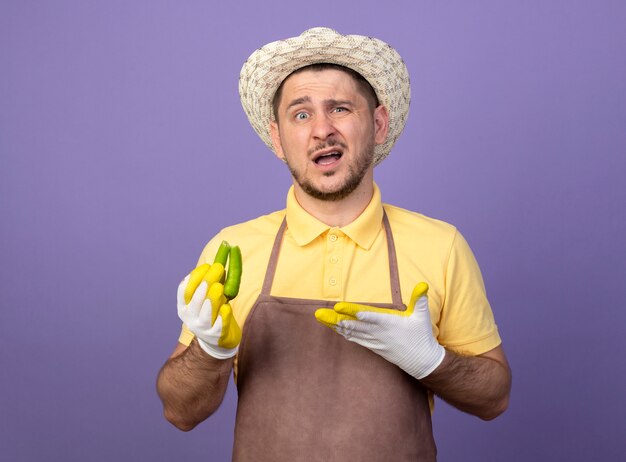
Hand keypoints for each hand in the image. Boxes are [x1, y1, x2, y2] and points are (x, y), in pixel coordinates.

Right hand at [177, 242, 241, 358]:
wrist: (217, 342)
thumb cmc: (214, 312)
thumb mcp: (211, 294)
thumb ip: (215, 277)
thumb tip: (227, 248)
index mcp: (184, 305)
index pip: (185, 290)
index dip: (195, 277)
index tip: (207, 266)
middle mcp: (190, 317)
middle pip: (196, 298)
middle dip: (206, 281)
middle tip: (218, 268)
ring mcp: (202, 328)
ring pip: (205, 313)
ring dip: (212, 300)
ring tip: (219, 288)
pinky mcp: (216, 336)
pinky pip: (219, 325)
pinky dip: (223, 316)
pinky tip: (227, 308)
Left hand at [315, 282, 444, 378]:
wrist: (421, 360)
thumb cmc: (421, 336)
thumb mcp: (422, 316)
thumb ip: (420, 299)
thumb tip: (423, 284)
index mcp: (390, 324)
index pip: (370, 316)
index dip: (354, 312)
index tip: (340, 307)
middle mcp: (379, 333)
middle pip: (354, 325)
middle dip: (336, 319)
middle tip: (319, 313)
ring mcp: (375, 341)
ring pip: (352, 332)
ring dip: (335, 325)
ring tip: (321, 318)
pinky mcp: (373, 346)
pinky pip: (355, 339)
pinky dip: (344, 333)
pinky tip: (334, 328)